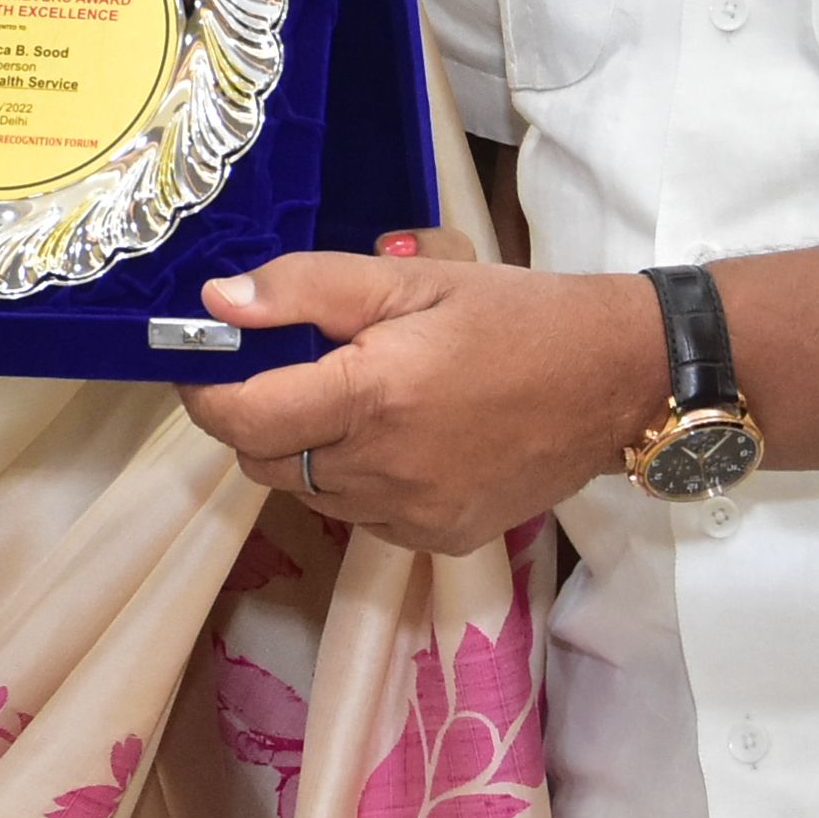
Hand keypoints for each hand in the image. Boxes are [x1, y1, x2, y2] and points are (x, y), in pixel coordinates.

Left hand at [178, 249, 659, 553]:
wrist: (614, 379)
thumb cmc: (514, 316)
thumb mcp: (412, 277)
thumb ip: (306, 288)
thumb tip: (216, 301)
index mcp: (374, 396)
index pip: (242, 418)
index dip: (206, 392)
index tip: (204, 363)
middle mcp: (387, 469)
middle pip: (266, 461)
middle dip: (259, 418)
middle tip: (295, 368)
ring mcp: (415, 515)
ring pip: (310, 494)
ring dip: (308, 451)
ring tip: (360, 399)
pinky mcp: (441, 540)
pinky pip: (361, 517)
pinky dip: (357, 481)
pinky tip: (402, 438)